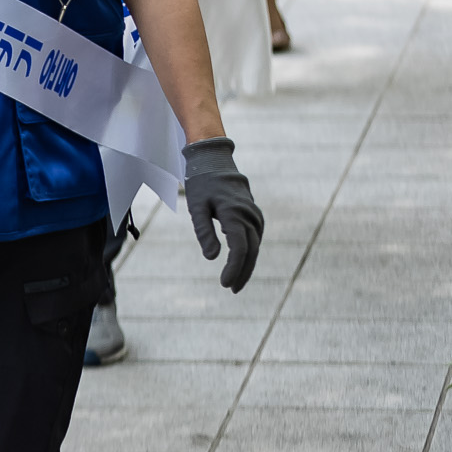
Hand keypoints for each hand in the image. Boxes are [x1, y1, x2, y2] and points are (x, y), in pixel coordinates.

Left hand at [181, 138, 263, 291]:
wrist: (215, 162)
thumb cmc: (202, 184)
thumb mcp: (196, 206)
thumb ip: (204, 231)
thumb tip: (212, 258)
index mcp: (235, 213)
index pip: (240, 248)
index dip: (234, 268)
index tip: (225, 284)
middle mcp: (250, 215)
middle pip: (250, 251)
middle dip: (242, 272)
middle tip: (232, 290)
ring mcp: (255, 216)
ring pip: (255, 246)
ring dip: (247, 265)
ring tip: (235, 283)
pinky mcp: (254, 216)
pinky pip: (254, 239)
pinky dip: (249, 254)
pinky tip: (241, 265)